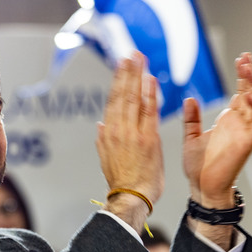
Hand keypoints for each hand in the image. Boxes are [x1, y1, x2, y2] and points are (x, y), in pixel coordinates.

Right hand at [96, 51, 163, 233]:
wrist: (131, 197)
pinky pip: (149, 112)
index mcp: (108, 133)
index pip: (114, 101)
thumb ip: (103, 140)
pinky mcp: (148, 139)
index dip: (118, 81)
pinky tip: (150, 79)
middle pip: (122, 95)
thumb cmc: (122, 181)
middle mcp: (118, 129)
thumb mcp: (106, 159)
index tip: (122, 65)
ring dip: (137, 77)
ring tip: (140, 59)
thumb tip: (101, 125)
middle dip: (127, 72)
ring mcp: (132, 133)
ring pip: (134, 98)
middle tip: (131, 54)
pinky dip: (149, 94)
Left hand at [182, 52, 251, 207]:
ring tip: (248, 69)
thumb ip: (192, 118)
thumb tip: (190, 99)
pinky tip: (250, 95)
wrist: (202, 187)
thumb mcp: (191, 136)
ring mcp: (246, 131)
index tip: (241, 57)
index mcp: (229, 119)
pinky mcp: (248, 142)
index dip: (243, 74)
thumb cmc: (198, 166)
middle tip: (246, 57)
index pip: (241, 90)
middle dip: (250, 74)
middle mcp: (240, 123)